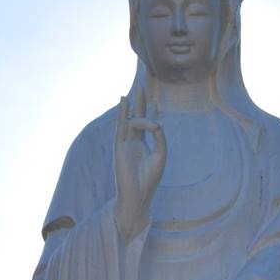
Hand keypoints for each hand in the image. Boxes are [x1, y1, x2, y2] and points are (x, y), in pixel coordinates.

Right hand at [114, 87, 166, 240]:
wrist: (137, 194)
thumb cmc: (149, 179)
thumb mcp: (160, 155)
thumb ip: (160, 138)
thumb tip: (157, 123)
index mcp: (144, 146)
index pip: (148, 125)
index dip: (151, 113)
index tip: (155, 101)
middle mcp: (134, 142)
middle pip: (137, 117)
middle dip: (141, 103)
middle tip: (142, 86)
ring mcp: (125, 143)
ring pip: (131, 120)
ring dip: (135, 105)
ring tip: (137, 90)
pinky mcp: (119, 145)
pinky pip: (122, 125)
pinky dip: (124, 112)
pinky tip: (124, 100)